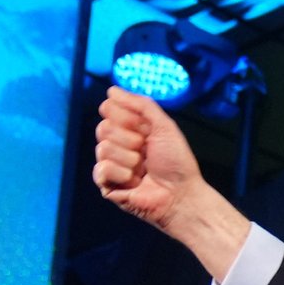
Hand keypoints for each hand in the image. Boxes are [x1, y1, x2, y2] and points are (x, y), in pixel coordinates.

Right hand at [92, 86, 249, 280]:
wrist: (182, 194)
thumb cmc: (177, 163)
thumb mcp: (164, 126)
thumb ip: (142, 105)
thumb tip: (111, 90)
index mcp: (130, 130)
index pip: (109, 110)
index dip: (126, 117)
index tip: (145, 129)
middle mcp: (118, 145)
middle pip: (103, 128)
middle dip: (129, 139)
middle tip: (146, 152)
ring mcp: (112, 165)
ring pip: (102, 148)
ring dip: (128, 158)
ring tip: (143, 170)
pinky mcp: (107, 184)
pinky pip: (101, 169)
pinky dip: (120, 173)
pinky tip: (134, 181)